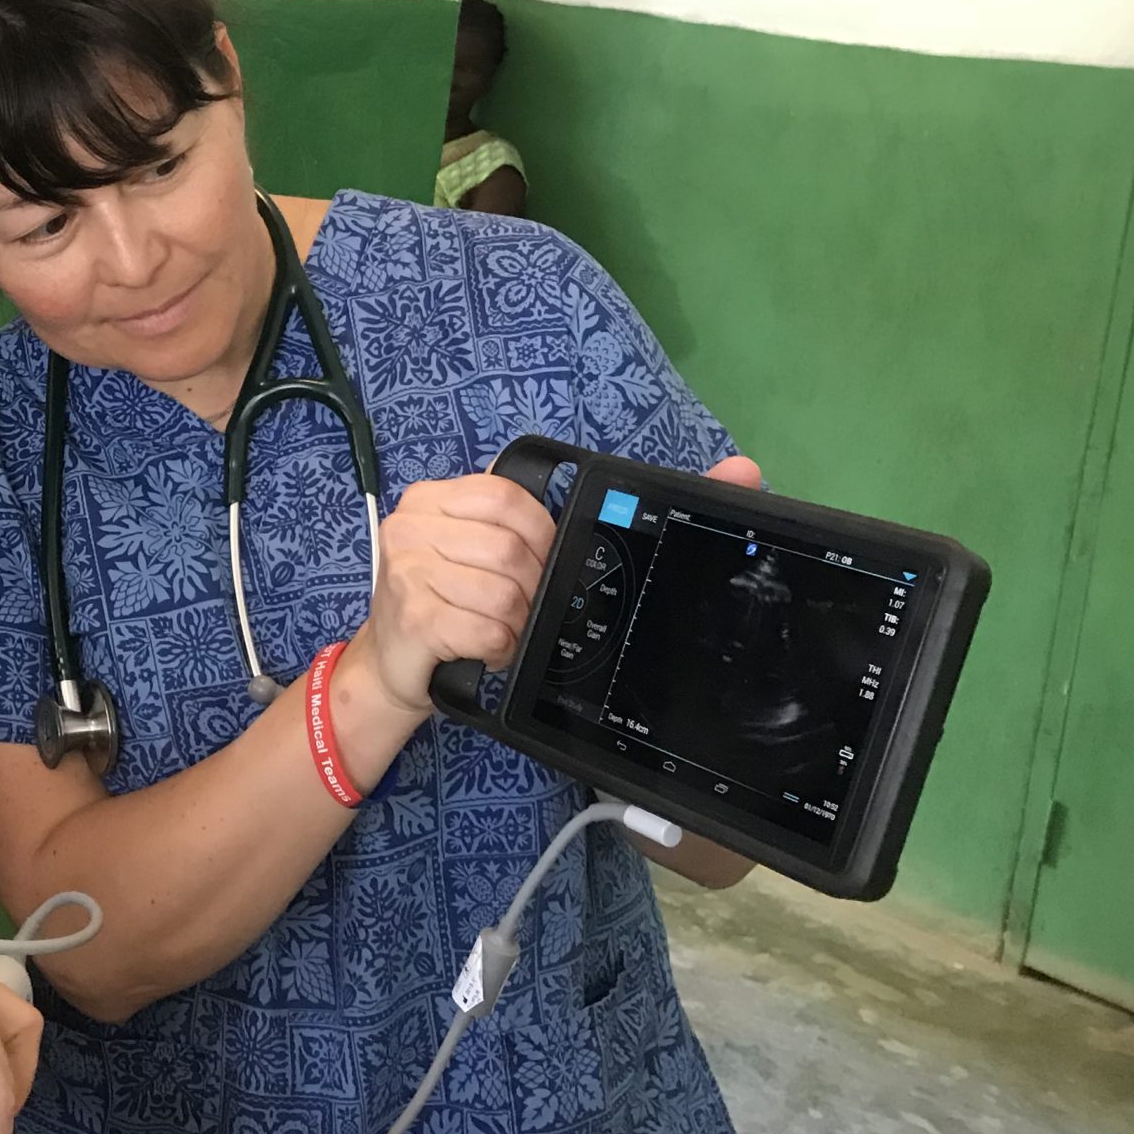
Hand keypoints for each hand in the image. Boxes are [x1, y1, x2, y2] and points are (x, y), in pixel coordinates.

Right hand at [343, 452, 767, 726]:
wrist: (394, 666)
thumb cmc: (459, 603)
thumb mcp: (508, 552)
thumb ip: (587, 515)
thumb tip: (739, 468)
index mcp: (439, 495)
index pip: (512, 501)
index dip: (543, 541)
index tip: (538, 569)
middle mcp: (415, 521)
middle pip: (514, 550)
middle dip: (535, 592)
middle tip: (523, 610)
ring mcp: (407, 568)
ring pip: (507, 593)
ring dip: (521, 625)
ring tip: (504, 629)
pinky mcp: (411, 617)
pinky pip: (490, 631)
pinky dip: (502, 649)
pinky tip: (490, 651)